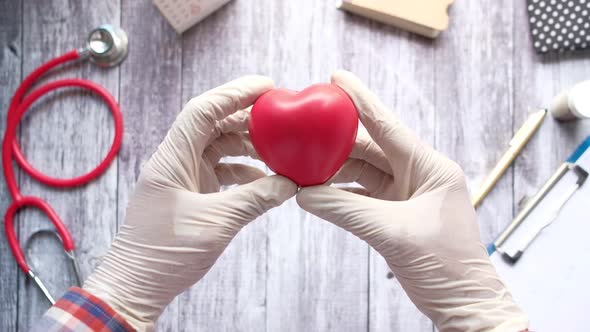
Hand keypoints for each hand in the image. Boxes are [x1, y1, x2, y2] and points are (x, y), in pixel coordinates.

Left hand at [84, 76, 296, 330]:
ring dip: (248, 147)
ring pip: (219, 148)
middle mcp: (176, 161)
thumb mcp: (217, 224)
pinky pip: (221, 171)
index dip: (235, 93)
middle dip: (247, 120)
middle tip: (280, 121)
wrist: (137, 285)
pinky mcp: (191, 192)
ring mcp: (183, 176)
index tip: (267, 86)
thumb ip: (255, 199)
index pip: (203, 111)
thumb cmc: (165, 254)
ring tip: (277, 152)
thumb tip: (288, 183)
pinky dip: (243, 172)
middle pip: (214, 125)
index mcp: (172, 160)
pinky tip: (265, 180)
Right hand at [296, 71, 527, 331]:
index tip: (337, 79)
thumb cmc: (447, 267)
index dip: (362, 100)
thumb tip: (306, 194)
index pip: (389, 126)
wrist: (463, 303)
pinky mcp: (397, 213)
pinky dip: (341, 192)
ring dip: (336, 168)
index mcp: (431, 168)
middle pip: (372, 148)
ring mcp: (408, 194)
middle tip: (307, 127)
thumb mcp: (393, 234)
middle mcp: (420, 174)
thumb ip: (346, 210)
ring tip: (305, 162)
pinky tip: (319, 190)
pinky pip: (363, 194)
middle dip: (339, 139)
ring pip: (365, 171)